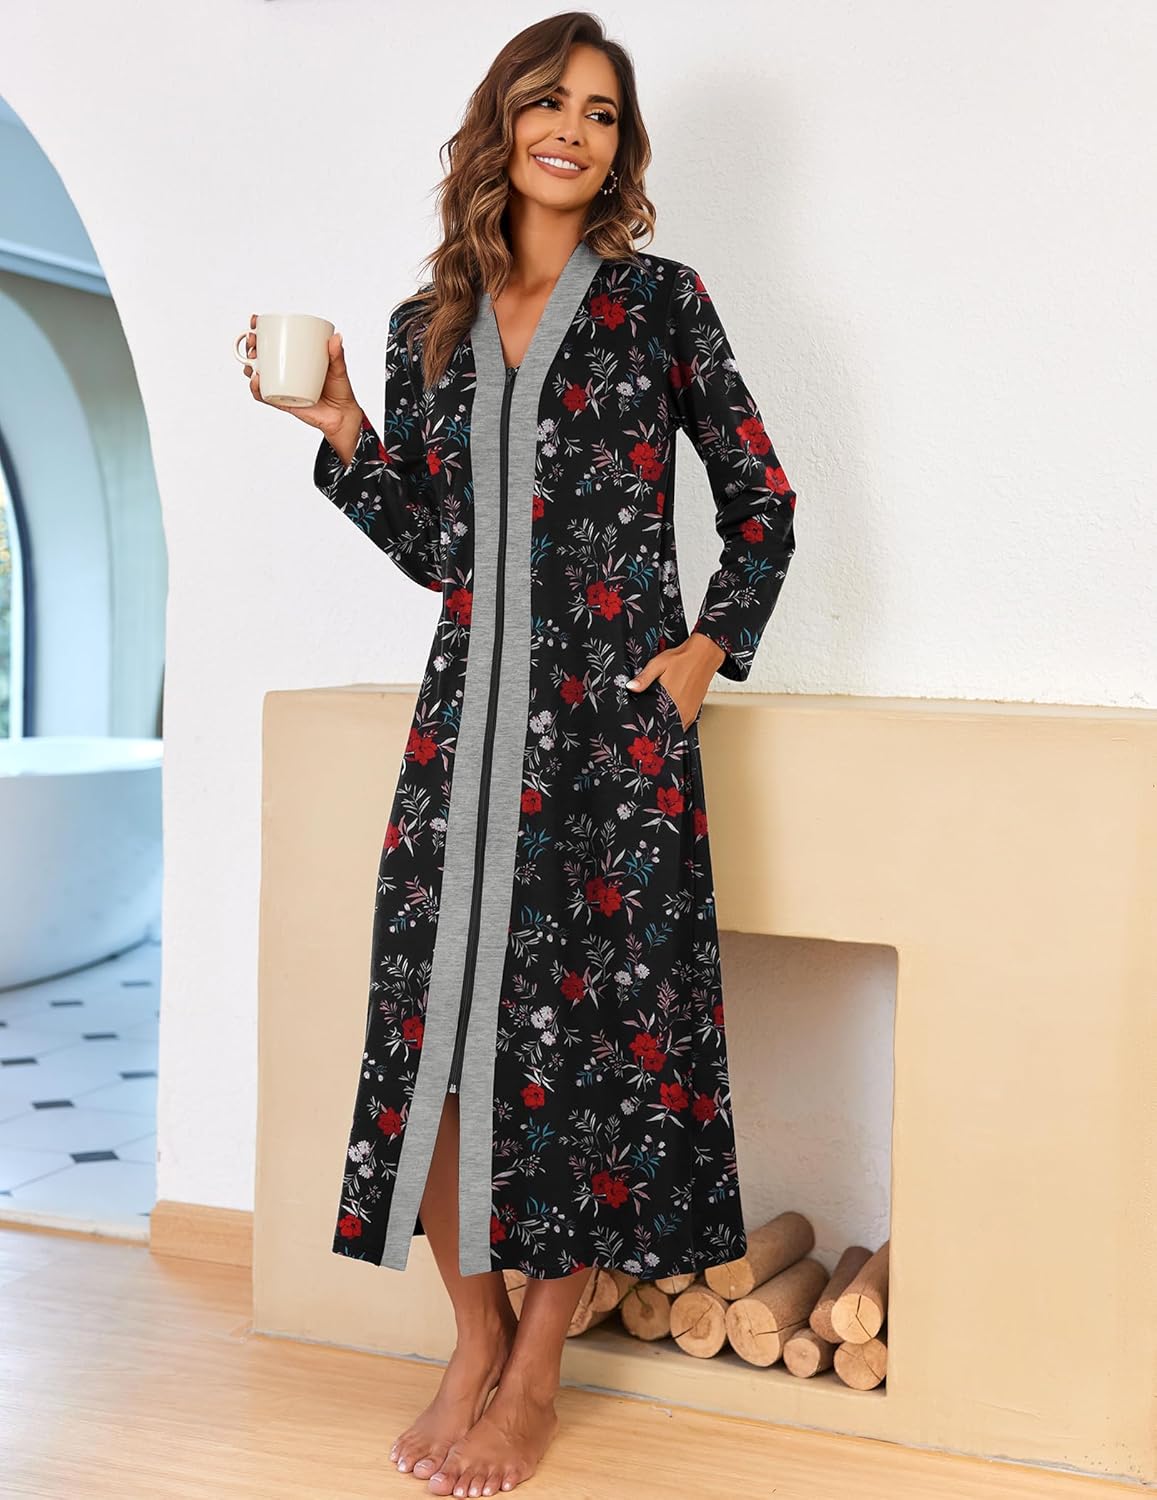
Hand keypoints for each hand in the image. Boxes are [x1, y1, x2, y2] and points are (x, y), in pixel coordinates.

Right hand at [238, 312, 363, 442]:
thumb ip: (337, 354)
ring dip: (249, 365)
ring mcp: (282, 387)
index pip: (274, 342)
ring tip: (252, 359)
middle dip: (250, 346)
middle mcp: (285, 372)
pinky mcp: (283, 402)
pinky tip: (256, 379)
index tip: (255, 320)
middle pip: (260, 357)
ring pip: (258, 375)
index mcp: (295, 359)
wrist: (342, 416)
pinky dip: (256, 389)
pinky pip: (264, 396)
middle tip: (253, 340)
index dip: (260, 331)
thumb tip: (337, 338)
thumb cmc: (339, 390)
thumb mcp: (338, 369)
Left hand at [626, 633, 725, 728]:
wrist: (704, 654)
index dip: (648, 726)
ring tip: (657, 722)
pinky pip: (683, 724)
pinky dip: (675, 723)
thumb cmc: (682, 658)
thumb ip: (644, 678)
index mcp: (672, 701)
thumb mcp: (658, 664)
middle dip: (656, 729)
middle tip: (647, 725)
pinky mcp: (695, 711)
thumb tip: (631, 687)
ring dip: (666, 726)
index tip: (640, 726)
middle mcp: (682, 710)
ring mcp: (690, 712)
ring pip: (675, 727)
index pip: (656, 723)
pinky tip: (668, 716)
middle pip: (666, 728)